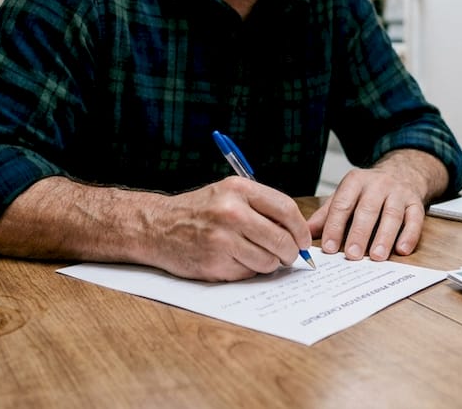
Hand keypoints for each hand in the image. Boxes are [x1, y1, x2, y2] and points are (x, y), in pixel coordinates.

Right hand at [144, 176, 312, 280]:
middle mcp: (231, 212)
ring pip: (268, 261)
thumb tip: (297, 232)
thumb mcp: (228, 194)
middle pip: (282, 239)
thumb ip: (261, 207)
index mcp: (239, 189)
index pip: (286, 209)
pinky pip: (248, 273)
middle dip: (291, 252)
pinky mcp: (215, 263)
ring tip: (259, 256)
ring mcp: (222, 239)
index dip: (301, 229)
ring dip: (270, 264)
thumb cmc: (198, 211)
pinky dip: (249, 270)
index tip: (304, 240)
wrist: (158, 227)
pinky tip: (236, 260)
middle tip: (290, 255)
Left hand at [307, 149, 447, 260]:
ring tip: (376, 256)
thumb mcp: (345, 195)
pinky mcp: (416, 203)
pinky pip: (415, 219)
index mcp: (355, 181)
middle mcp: (378, 184)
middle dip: (359, 233)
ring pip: (392, 215)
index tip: (329, 248)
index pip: (343, 204)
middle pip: (368, 209)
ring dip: (384, 237)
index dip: (335, 226)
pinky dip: (409, 235)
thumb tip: (305, 233)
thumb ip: (327, 214)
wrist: (403, 172)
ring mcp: (399, 193)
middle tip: (352, 255)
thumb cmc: (368, 191)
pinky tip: (402, 250)